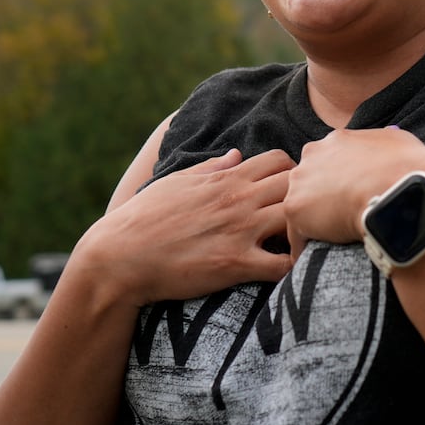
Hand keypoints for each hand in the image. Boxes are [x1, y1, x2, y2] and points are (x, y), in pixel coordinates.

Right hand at [81, 147, 295, 304]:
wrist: (119, 257)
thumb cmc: (143, 219)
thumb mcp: (175, 182)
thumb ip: (210, 168)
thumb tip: (236, 154)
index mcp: (225, 179)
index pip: (280, 160)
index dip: (291, 174)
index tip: (289, 192)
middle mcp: (237, 200)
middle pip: (297, 184)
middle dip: (305, 198)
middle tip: (302, 219)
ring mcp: (239, 231)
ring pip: (298, 218)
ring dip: (305, 230)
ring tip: (300, 244)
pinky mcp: (235, 264)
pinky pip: (283, 265)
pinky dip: (294, 268)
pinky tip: (289, 271)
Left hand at [284, 127, 424, 256]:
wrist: (399, 194)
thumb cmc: (408, 170)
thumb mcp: (401, 143)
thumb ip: (383, 145)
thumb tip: (385, 153)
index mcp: (338, 139)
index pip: (331, 160)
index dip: (341, 179)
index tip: (352, 195)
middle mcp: (313, 154)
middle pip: (311, 179)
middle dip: (322, 196)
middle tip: (341, 216)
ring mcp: (300, 181)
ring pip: (302, 206)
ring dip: (314, 221)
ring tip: (330, 241)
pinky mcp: (296, 210)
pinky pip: (297, 235)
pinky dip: (307, 247)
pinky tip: (320, 257)